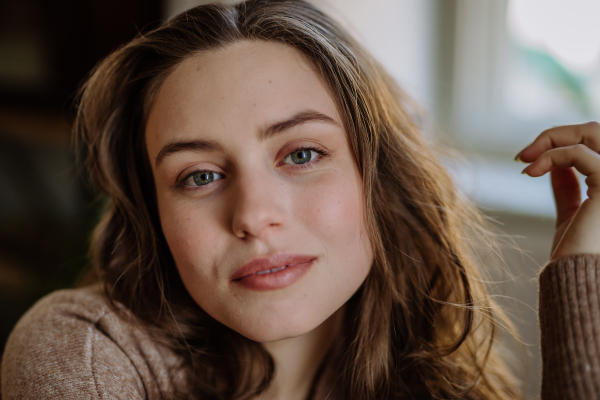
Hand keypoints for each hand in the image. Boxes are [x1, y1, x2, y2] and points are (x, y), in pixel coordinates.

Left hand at [516, 122, 599, 260]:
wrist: (578, 281)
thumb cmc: (577, 254)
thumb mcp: (574, 211)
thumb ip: (570, 185)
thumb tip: (556, 162)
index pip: (599, 142)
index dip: (564, 140)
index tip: (530, 157)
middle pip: (597, 130)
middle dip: (557, 134)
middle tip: (524, 154)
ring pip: (592, 131)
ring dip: (552, 138)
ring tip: (525, 158)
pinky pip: (579, 153)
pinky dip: (551, 155)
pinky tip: (531, 172)